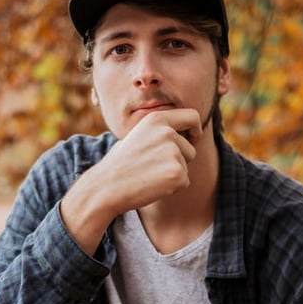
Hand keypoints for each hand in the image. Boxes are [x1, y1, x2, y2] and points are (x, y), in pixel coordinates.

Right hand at [59, 108, 201, 254]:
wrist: (107, 185)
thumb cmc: (122, 163)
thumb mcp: (139, 135)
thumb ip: (161, 131)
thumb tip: (185, 131)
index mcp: (157, 119)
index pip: (193, 116)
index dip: (195, 129)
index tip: (192, 138)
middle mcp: (167, 132)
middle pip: (191, 148)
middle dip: (180, 160)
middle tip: (154, 166)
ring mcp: (173, 152)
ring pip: (187, 166)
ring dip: (174, 173)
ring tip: (150, 174)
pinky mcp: (177, 172)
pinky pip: (184, 181)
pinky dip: (172, 187)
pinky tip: (153, 184)